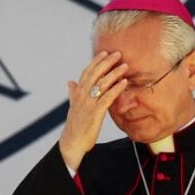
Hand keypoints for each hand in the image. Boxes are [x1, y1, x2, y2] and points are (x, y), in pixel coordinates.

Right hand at [59, 50, 128, 170]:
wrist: (72, 142)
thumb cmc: (75, 126)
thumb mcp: (73, 107)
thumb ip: (73, 93)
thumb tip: (70, 82)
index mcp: (77, 93)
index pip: (87, 72)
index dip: (95, 61)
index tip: (105, 52)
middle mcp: (82, 96)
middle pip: (95, 74)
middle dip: (107, 63)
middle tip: (118, 54)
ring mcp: (88, 104)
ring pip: (102, 84)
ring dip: (114, 73)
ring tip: (125, 66)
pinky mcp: (95, 113)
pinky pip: (107, 98)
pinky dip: (116, 89)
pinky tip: (124, 83)